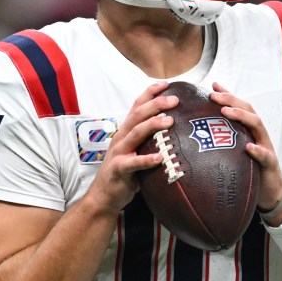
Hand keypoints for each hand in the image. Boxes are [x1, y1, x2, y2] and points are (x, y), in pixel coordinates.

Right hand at [85, 82, 178, 214]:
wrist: (104, 196)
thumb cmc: (125, 173)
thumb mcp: (137, 152)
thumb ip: (150, 141)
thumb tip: (177, 132)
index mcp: (126, 131)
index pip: (137, 105)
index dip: (150, 93)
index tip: (167, 84)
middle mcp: (121, 137)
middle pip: (137, 114)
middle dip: (156, 104)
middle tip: (174, 100)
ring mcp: (119, 152)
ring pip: (135, 133)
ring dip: (152, 125)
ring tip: (169, 121)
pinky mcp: (119, 169)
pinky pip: (134, 163)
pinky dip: (147, 159)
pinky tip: (160, 157)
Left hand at [209, 82, 281, 212]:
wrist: (270, 191)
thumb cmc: (249, 169)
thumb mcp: (235, 152)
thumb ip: (224, 140)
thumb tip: (200, 133)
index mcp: (249, 130)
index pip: (239, 106)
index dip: (228, 94)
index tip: (212, 86)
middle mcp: (258, 134)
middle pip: (248, 110)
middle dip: (231, 100)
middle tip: (213, 96)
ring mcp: (266, 146)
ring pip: (257, 125)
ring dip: (241, 117)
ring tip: (226, 112)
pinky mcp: (270, 164)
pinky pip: (265, 155)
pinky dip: (257, 150)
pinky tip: (248, 147)